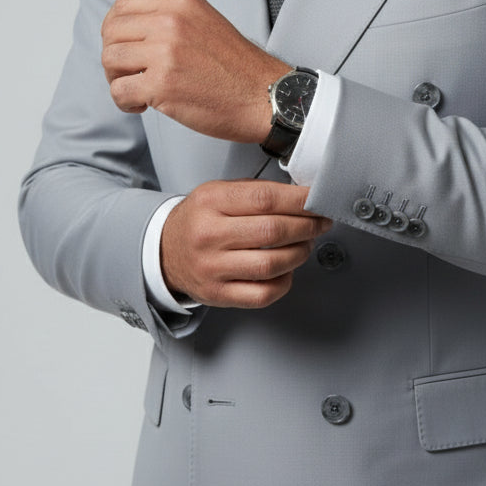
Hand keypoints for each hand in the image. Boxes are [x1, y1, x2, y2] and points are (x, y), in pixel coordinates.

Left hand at [101, 0, 289, 141]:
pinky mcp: (162, 85)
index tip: (124, 46)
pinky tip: (142, 106)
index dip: (114, 28)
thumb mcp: (205, 22)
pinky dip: (124, 103)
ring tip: (137, 91)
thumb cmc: (237, 68)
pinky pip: (119, 91)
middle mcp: (171, 22)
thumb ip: (171, 19)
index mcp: (181, 3)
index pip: (123, 5)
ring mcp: (165, 53)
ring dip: (117, 80)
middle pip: (111, 32)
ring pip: (110, 60)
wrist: (265, 96)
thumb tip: (130, 30)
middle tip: (129, 73)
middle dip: (114, 56)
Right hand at [160, 180, 332, 308]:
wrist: (165, 251)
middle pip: (273, 231)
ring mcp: (213, 268)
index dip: (300, 200)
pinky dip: (285, 281)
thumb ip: (256, 192)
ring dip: (300, 253)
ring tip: (305, 243)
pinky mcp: (218, 294)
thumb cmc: (199, 220)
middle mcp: (209, 235)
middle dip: (308, 226)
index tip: (318, 200)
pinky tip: (286, 269)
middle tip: (320, 222)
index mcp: (210, 202)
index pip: (266, 199)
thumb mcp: (218, 192)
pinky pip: (264, 293)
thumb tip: (301, 197)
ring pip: (272, 264)